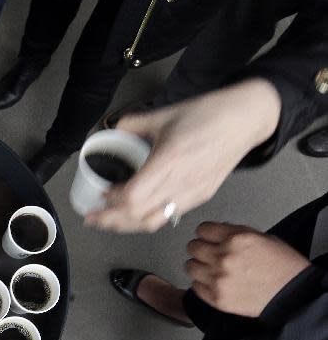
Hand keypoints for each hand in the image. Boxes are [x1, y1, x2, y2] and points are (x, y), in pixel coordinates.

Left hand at [85, 78, 280, 232]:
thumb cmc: (210, 114)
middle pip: (138, 217)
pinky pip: (169, 215)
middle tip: (93, 219)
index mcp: (169, 162)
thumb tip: (113, 131)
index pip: (132, 197)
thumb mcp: (163, 114)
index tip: (102, 194)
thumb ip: (133, 124)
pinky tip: (138, 211)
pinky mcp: (201, 196)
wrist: (246, 119)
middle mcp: (181, 183)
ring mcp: (193, 193)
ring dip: (128, 225)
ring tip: (111, 220)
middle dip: (111, 221)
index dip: (112, 201)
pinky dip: (148, 218)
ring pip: (154, 222)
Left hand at [185, 222, 310, 316]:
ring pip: (190, 267)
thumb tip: (216, 232)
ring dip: (199, 267)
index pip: (202, 230)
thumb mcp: (262, 238)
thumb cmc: (282, 267)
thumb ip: (235, 233)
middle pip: (193, 247)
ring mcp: (218, 279)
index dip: (206, 234)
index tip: (208, 238)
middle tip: (209, 254)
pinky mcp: (216, 298)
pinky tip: (216, 283)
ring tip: (211, 269)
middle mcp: (224, 257)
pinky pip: (195, 286)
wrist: (293, 295)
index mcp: (236, 239)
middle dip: (201, 249)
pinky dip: (202, 284)